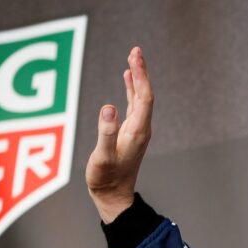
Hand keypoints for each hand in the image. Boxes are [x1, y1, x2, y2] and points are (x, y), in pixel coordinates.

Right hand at [86, 47, 153, 222]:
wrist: (113, 197)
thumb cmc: (105, 179)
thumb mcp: (102, 157)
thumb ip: (105, 133)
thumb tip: (109, 107)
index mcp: (137, 131)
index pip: (144, 97)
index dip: (141, 75)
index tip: (135, 56)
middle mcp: (141, 129)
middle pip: (145, 94)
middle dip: (141, 71)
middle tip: (136, 50)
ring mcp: (136, 130)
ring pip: (140, 98)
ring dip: (137, 78)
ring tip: (133, 58)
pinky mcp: (129, 133)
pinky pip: (134, 105)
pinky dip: (132, 89)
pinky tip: (127, 79)